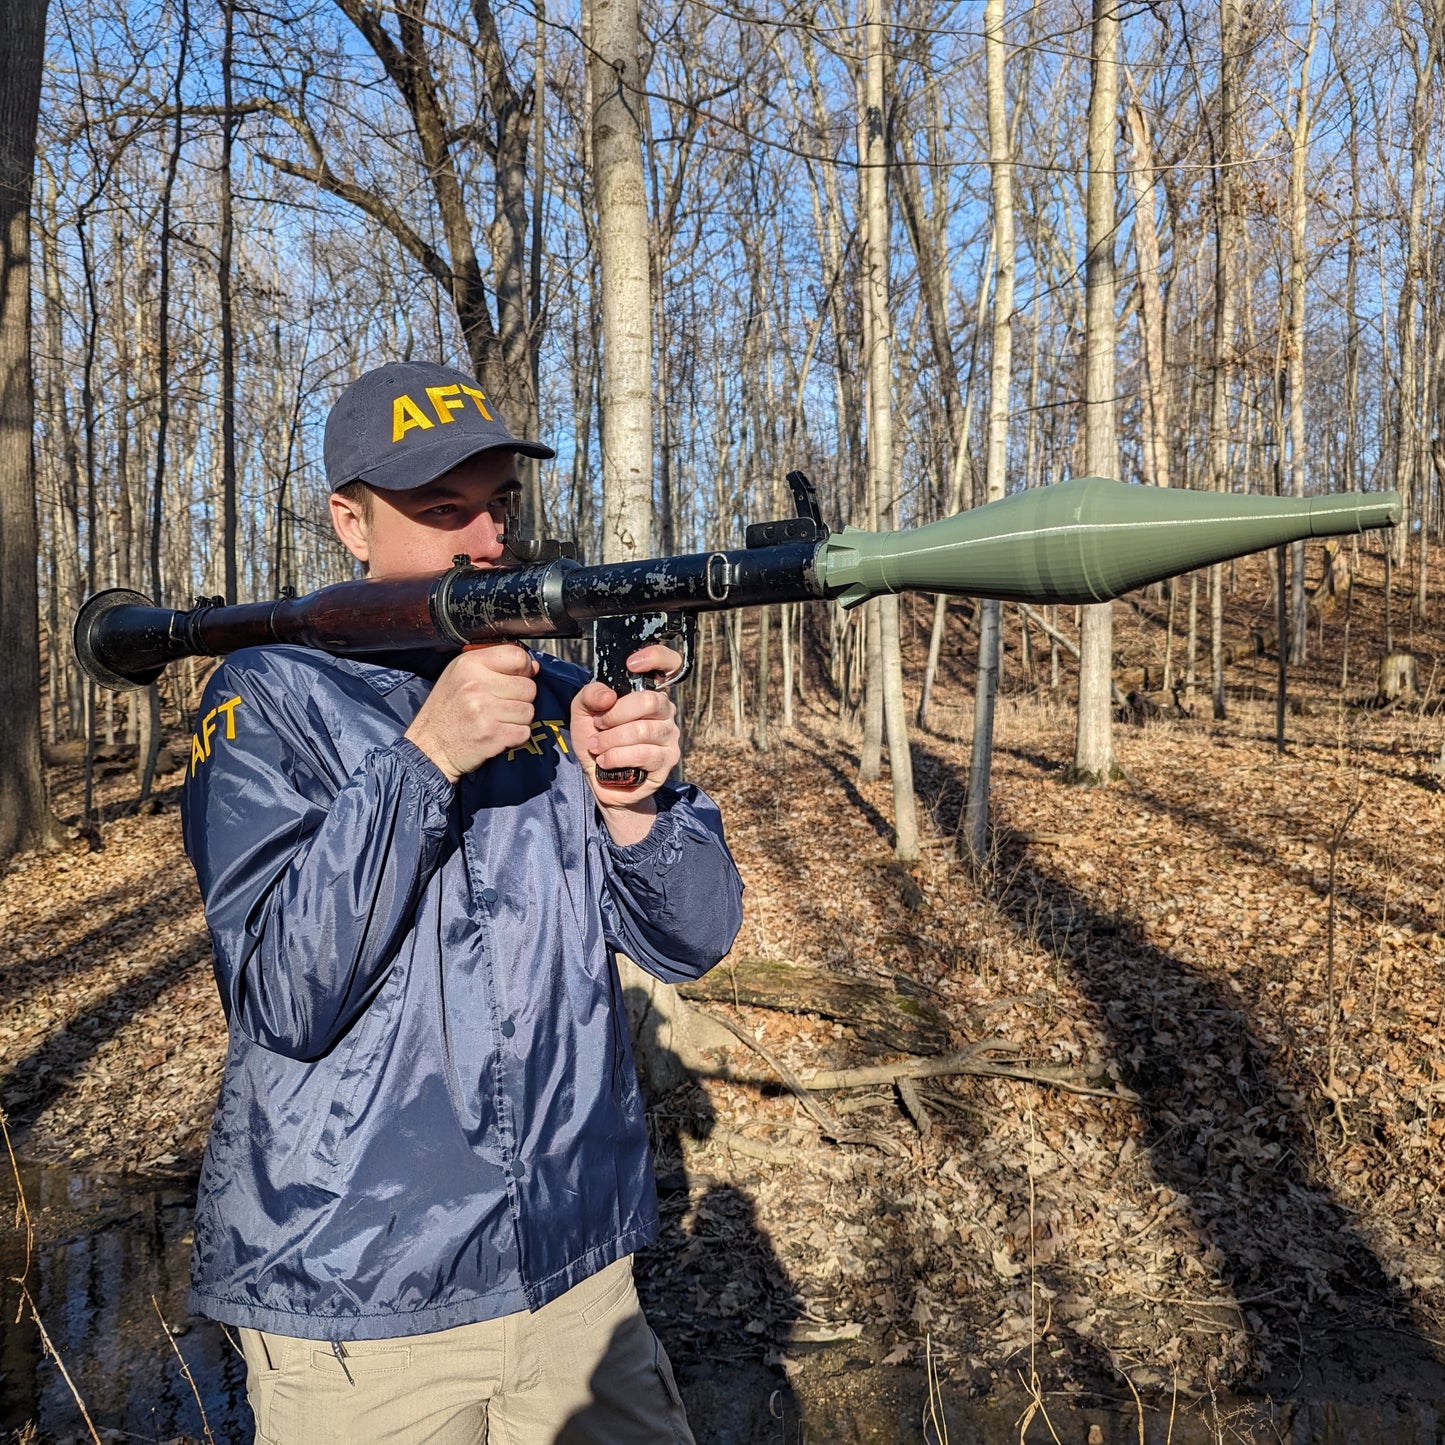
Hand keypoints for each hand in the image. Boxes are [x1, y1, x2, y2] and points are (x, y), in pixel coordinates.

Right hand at [405, 643, 538, 782]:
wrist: (428, 748)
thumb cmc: (445, 712)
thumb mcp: (458, 675)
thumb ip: (493, 665)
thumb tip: (532, 665)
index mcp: (469, 664)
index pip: (517, 655)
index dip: (524, 668)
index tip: (517, 678)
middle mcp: (476, 685)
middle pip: (528, 687)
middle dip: (520, 699)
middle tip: (500, 706)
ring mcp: (484, 710)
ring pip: (528, 711)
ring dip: (518, 720)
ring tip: (497, 721)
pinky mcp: (492, 734)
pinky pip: (524, 732)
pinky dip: (516, 737)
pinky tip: (498, 735)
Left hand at [571, 644, 681, 834]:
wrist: (601, 781)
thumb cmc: (597, 742)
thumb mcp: (584, 713)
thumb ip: (590, 695)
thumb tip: (607, 696)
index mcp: (648, 692)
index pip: (669, 664)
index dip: (656, 657)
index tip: (632, 665)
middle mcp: (664, 711)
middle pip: (648, 700)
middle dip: (614, 715)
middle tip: (599, 726)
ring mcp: (670, 736)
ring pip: (642, 730)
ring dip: (611, 740)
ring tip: (598, 748)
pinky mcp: (667, 760)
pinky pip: (644, 753)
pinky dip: (617, 757)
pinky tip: (606, 761)